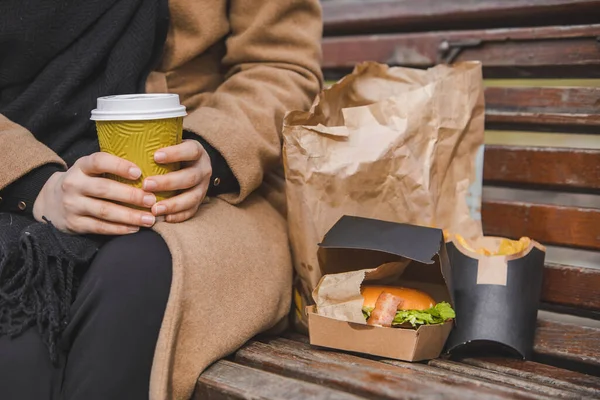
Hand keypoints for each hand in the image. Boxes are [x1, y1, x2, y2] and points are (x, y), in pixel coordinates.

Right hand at [33, 153, 158, 234]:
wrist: (51, 201)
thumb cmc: (84, 182)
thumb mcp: (90, 170)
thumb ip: (111, 169)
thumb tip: (149, 171)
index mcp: (80, 167)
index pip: (98, 161)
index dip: (118, 166)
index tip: (139, 172)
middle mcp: (73, 184)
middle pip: (104, 189)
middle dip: (131, 195)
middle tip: (152, 200)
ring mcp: (72, 205)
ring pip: (104, 211)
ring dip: (130, 216)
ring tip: (149, 218)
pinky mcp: (74, 223)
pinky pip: (100, 227)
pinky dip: (119, 229)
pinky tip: (135, 228)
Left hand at [143, 140, 211, 222]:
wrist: (193, 164)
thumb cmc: (174, 154)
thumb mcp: (171, 143)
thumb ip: (156, 144)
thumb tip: (125, 141)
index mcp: (196, 153)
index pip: (190, 151)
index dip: (175, 154)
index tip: (155, 156)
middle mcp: (203, 170)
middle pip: (189, 177)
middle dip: (168, 182)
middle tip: (146, 185)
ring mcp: (203, 187)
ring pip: (192, 198)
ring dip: (173, 204)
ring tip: (154, 209)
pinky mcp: (200, 202)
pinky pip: (192, 211)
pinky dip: (178, 216)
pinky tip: (164, 218)